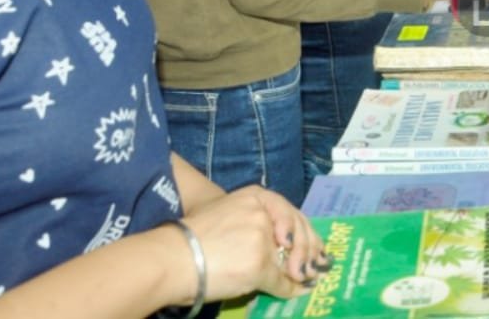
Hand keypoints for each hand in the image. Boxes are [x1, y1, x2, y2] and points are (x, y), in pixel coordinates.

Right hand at [181, 186, 325, 301]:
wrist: (172, 257)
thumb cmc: (190, 237)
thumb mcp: (225, 213)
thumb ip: (253, 221)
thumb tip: (278, 244)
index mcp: (255, 196)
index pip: (289, 211)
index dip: (305, 230)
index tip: (314, 243)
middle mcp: (262, 214)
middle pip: (298, 232)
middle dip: (310, 251)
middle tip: (316, 266)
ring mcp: (262, 239)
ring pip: (289, 259)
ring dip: (301, 272)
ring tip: (307, 279)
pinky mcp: (260, 264)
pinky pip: (280, 280)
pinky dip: (288, 289)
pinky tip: (295, 291)